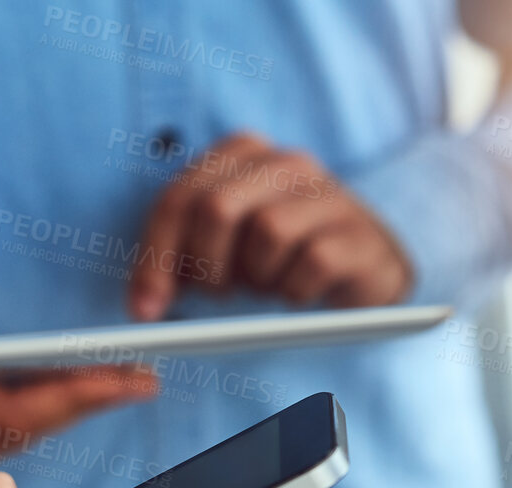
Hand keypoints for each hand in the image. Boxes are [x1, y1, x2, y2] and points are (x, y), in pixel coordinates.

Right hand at [0, 239, 157, 478]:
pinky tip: (85, 394)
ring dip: (71, 410)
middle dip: (83, 402)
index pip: (4, 413)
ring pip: (17, 439)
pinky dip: (45, 415)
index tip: (126, 378)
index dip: (71, 396)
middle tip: (141, 377)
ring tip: (125, 382)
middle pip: (17, 432)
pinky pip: (5, 439)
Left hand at [128, 132, 411, 318]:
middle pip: (218, 207)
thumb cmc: (285, 259)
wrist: (367, 270)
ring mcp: (328, 194)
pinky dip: (297, 290)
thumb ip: (186, 257)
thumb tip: (144, 305)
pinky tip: (300, 295)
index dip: (156, 257)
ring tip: (270, 288)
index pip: (180, 197)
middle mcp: (286, 163)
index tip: (145, 309)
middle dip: (207, 264)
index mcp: (243, 153)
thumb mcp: (229, 250)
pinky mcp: (360, 234)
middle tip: (218, 297)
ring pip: (269, 231)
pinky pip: (314, 261)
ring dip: (260, 277)